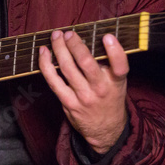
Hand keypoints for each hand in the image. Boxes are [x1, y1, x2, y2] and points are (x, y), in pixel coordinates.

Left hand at [38, 30, 128, 153]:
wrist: (105, 130)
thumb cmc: (110, 99)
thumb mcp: (118, 83)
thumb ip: (109, 65)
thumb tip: (90, 39)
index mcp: (116, 82)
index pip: (120, 66)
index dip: (115, 51)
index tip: (107, 37)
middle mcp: (101, 89)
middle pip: (86, 63)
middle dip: (75, 44)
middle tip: (69, 33)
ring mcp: (83, 96)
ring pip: (67, 68)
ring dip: (59, 48)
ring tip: (56, 36)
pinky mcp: (68, 102)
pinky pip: (53, 80)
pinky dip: (46, 64)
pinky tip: (43, 52)